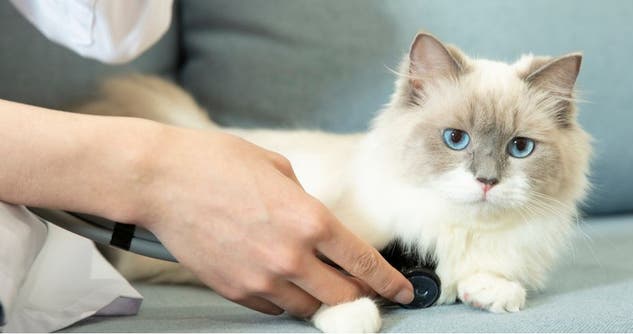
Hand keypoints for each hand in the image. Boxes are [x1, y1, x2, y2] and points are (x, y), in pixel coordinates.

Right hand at [128, 127, 413, 316]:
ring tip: (321, 286)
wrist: (161, 180)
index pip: (363, 262)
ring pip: (308, 308)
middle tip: (363, 290)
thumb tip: (317, 227)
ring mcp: (261, 279)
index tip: (404, 291)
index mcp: (310, 220)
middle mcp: (291, 256)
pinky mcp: (235, 290)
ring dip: (321, 300)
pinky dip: (285, 298)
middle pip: (341, 296)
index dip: (389, 281)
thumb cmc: (218, 163)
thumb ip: (306, 203)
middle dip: (359, 295)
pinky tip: (282, 281)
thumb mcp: (278, 169)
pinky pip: (273, 307)